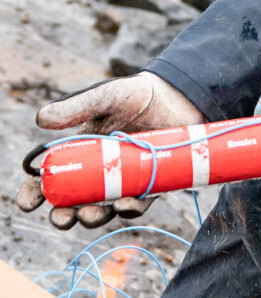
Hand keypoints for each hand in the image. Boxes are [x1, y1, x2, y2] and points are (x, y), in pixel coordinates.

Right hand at [17, 71, 203, 228]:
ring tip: (88, 215)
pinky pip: (137, 204)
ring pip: (102, 210)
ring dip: (92, 218)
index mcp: (80, 153)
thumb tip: (40, 119)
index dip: (35, 193)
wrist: (178, 96)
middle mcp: (99, 172)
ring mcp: (123, 180)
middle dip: (62, 215)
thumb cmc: (137, 95)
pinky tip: (123, 205)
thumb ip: (76, 106)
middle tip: (61, 217)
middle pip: (73, 203)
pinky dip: (128, 209)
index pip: (52, 178)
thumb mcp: (105, 97)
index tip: (29, 202)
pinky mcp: (149, 183)